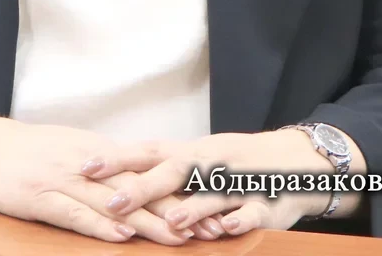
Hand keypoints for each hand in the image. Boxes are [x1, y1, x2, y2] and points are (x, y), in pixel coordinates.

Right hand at [0, 117, 194, 244]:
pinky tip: (121, 235)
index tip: (212, 204)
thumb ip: (106, 163)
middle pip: (138, 187)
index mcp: (98, 151)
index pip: (148, 170)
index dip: (180, 188)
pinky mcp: (39, 198)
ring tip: (178, 237)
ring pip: (112, 202)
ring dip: (147, 221)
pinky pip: (74, 212)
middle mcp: (86, 163)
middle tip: (209, 228)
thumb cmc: (28, 151)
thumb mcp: (72, 149)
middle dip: (175, 208)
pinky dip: (98, 224)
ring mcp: (62, 179)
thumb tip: (143, 176)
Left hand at [82, 130, 346, 237]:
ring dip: (191, 207)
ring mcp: (237, 182)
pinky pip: (250, 210)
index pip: (147, 152)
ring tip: (170, 222)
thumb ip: (161, 168)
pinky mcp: (264, 202)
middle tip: (114, 202)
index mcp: (189, 153)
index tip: (84, 167)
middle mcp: (209, 163)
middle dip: (144, 188)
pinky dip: (238, 218)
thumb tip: (113, 175)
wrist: (296, 160)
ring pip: (212, 194)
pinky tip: (224, 229)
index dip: (117, 159)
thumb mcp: (196, 158)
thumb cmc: (234, 163)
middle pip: (173, 172)